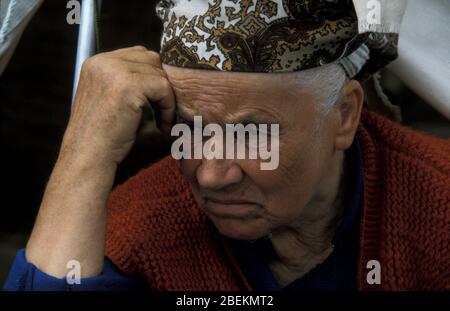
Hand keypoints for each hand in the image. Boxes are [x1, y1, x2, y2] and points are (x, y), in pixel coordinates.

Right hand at [62, 45, 174, 165]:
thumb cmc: (104, 136)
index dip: (152, 77)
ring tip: (163, 120)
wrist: (90, 156)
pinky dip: (169, 107)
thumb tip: (161, 73)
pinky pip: (163, 87)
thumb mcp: (112, 100)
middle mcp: (102, 62)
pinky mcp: (128, 85)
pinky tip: (162, 124)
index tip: (155, 103)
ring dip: (166, 98)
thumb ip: (127, 82)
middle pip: (151, 59)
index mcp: (96, 63)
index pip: (138, 54)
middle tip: (163, 111)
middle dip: (161, 85)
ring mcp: (113, 71)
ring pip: (159, 73)